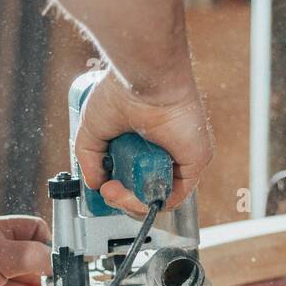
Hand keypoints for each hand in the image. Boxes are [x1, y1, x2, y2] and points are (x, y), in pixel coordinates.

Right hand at [73, 67, 213, 213]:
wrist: (144, 82)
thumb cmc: (120, 94)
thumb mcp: (92, 130)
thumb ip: (90, 160)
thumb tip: (95, 184)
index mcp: (142, 141)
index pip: (133, 177)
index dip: (117, 189)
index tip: (103, 185)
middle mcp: (162, 150)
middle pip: (145, 191)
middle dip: (123, 199)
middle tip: (108, 190)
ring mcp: (180, 157)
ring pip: (159, 195)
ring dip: (134, 203)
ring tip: (117, 192)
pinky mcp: (195, 162)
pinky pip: (177, 194)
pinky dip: (153, 201)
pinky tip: (134, 196)